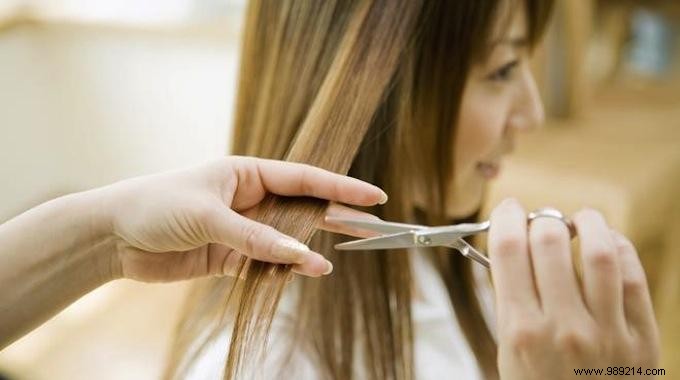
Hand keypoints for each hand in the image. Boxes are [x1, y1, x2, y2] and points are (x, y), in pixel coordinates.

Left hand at [102, 156, 385, 281]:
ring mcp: (241, 229)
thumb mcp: (209, 216)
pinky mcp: (229, 257)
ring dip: (307, 250)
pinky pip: (265, 264)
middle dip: (336, 218)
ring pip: (286, 240)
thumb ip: (256, 237)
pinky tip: (301, 276)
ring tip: (336, 260)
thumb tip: (303, 256)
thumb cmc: (156, 207)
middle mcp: (249, 199)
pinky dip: (281, 272)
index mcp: (247, 173)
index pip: (304, 180)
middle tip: (372, 227)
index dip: (341, 188)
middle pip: (303, 209)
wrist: (111, 237)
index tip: (374, 196)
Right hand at [488, 199, 658, 378]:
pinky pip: (633, 277)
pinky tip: (607, 242)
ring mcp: (607, 332)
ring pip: (599, 251)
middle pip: (550, 240)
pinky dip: (619, 247)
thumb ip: (511, 304)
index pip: (510, 248)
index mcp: (521, 331)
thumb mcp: (510, 356)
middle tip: (539, 221)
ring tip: (577, 222)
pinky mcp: (641, 338)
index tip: (508, 210)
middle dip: (540, 219)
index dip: (506, 217)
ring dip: (585, 223)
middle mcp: (563, 327)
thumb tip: (513, 252)